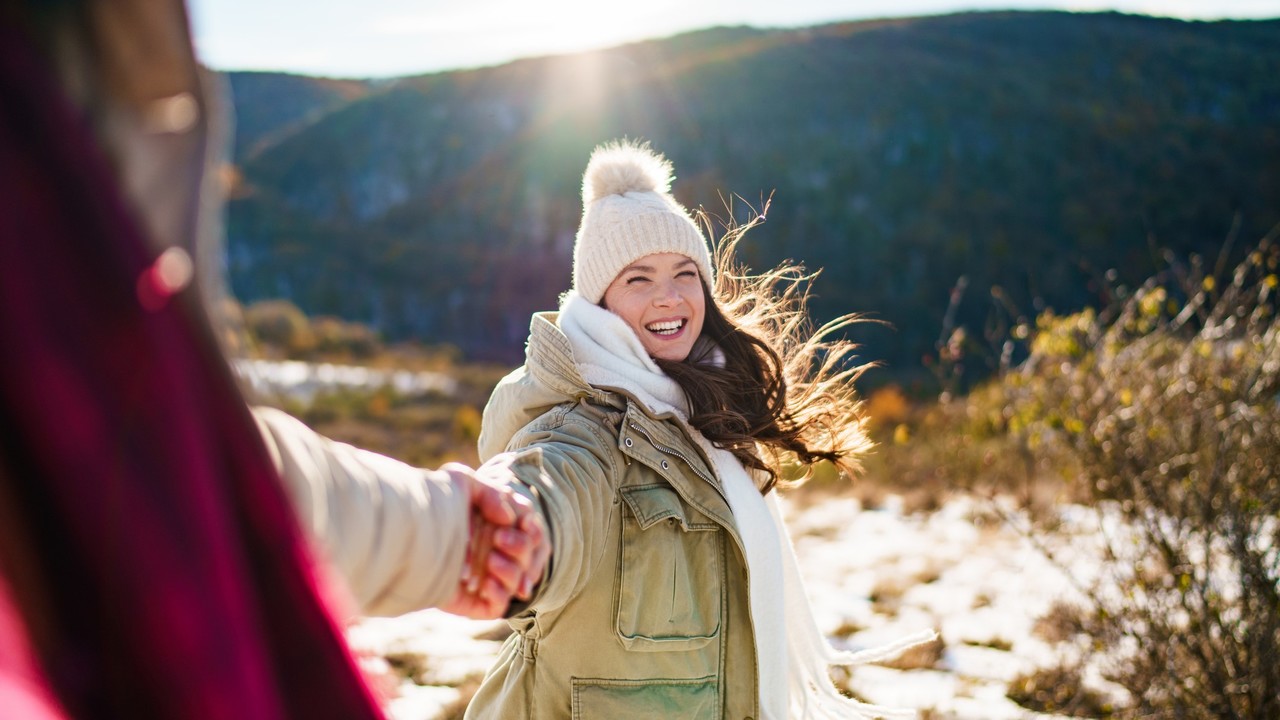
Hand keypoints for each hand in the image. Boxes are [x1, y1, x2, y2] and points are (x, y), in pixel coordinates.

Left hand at [438, 463, 548, 618]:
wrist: (399, 531)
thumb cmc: (432, 503)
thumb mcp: (461, 482)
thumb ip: (489, 492)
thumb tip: (508, 518)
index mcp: (500, 525)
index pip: (531, 528)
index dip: (532, 528)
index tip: (522, 522)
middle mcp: (497, 551)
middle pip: (530, 554)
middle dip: (521, 547)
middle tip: (499, 539)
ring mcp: (486, 577)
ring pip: (520, 582)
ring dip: (512, 570)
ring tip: (491, 561)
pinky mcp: (473, 601)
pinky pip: (499, 606)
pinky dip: (499, 594)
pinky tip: (484, 583)